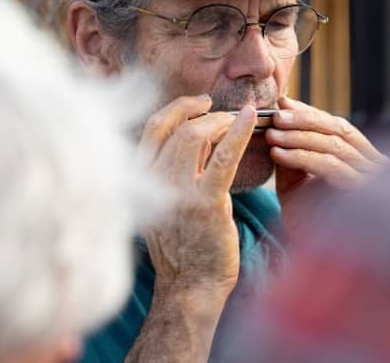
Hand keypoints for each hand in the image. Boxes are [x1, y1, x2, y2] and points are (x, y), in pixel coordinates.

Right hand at [138, 95, 255, 293]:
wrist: (190, 286)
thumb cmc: (181, 245)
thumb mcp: (162, 202)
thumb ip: (172, 168)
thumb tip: (193, 133)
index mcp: (140, 180)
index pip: (152, 129)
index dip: (176, 108)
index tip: (198, 103)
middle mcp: (153, 183)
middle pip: (174, 128)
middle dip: (200, 112)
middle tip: (220, 110)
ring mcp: (178, 192)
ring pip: (194, 136)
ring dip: (218, 121)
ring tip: (236, 120)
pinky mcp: (205, 203)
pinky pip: (223, 158)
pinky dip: (237, 133)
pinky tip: (248, 119)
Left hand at [266, 97, 388, 234]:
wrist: (316, 265)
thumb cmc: (306, 221)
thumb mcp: (296, 179)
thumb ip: (292, 150)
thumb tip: (279, 114)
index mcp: (363, 159)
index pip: (338, 126)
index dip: (310, 113)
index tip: (282, 104)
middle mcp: (376, 166)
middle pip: (339, 130)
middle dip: (304, 120)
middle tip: (275, 116)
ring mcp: (375, 180)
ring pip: (334, 146)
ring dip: (298, 137)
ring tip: (271, 135)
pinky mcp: (365, 195)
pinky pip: (331, 167)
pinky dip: (302, 157)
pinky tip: (279, 154)